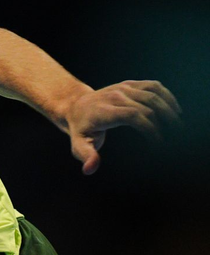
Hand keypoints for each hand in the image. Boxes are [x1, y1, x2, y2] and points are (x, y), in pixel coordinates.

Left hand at [63, 80, 181, 174]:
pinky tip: (174, 109)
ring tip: (178, 125)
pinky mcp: (129, 84)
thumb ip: (86, 155)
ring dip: (169, 109)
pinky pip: (153, 86)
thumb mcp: (78, 144)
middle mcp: (114, 96)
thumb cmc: (81, 128)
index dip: (150, 129)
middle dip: (163, 122)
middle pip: (146, 107)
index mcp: (104, 111)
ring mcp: (122, 88)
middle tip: (175, 138)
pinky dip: (167, 96)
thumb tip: (90, 169)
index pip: (133, 116)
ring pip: (152, 95)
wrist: (76, 106)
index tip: (159, 143)